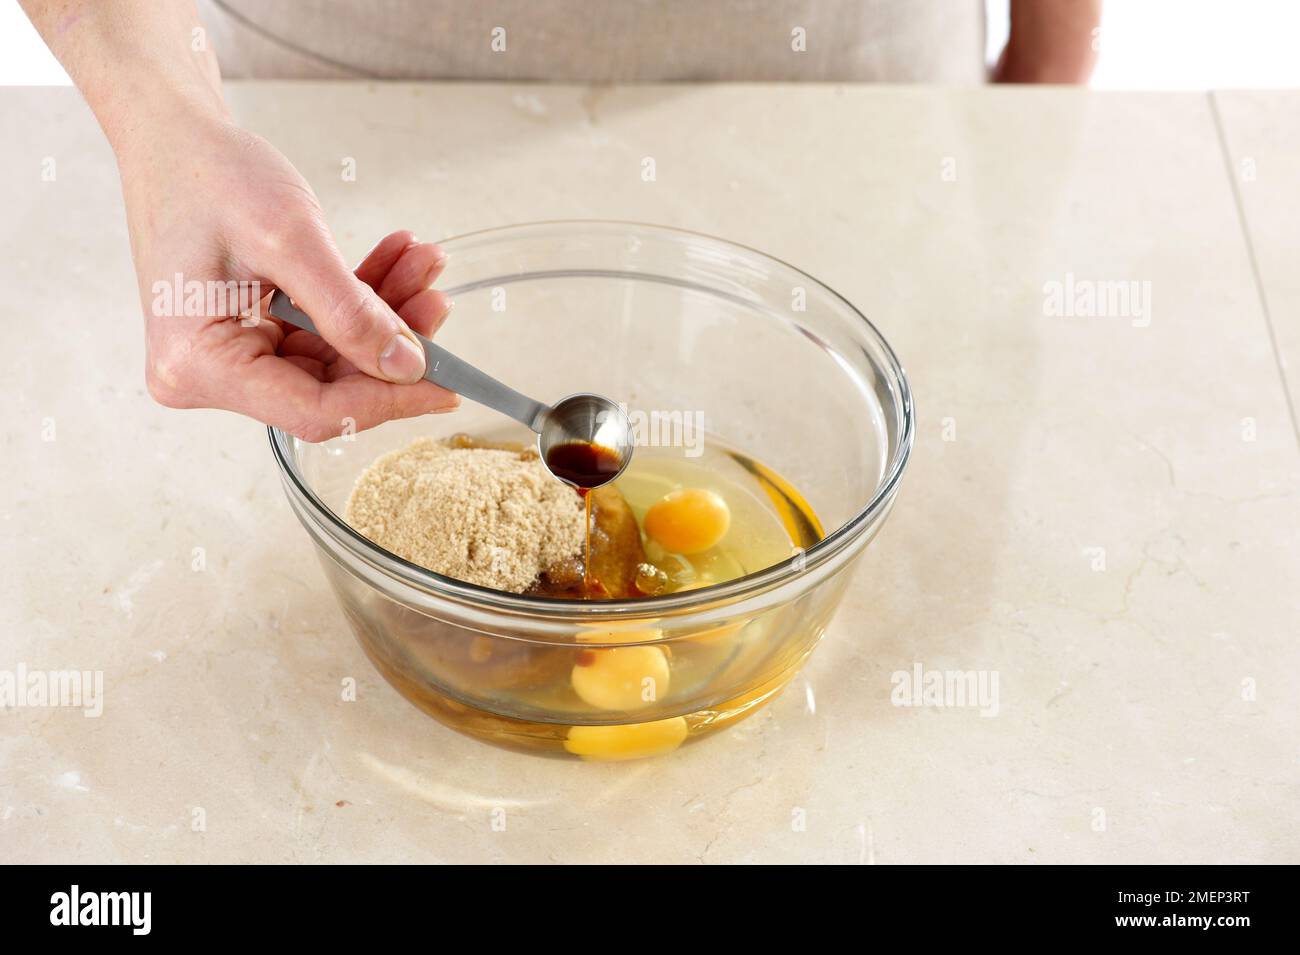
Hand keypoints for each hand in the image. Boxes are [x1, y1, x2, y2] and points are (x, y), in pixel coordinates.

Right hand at [119, 112, 457, 439]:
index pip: (313, 411)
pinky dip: (362, 298)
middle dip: (392, 344)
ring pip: (334, 357)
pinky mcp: (251, 335)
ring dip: (385, 313)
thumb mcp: (289, 239)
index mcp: (198, 365)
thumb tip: (407, 367)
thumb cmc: (207, 174)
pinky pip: (322, 331)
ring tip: (423, 264)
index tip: (447, 385)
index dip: (388, 400)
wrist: (174, 138)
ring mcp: (230, 356)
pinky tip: (397, 262)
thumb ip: (350, 311)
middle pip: (328, 388)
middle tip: (439, 302)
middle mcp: (207, 374)